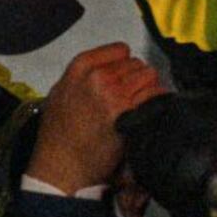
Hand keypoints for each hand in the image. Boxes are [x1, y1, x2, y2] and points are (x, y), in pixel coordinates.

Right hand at [29, 43, 166, 193]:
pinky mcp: (129, 113)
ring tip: (140, 103)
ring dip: (148, 88)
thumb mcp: (60, 93)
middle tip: (132, 95)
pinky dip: (158, 101)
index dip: (125, 63)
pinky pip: (156, 94)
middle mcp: (98, 76)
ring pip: (149, 76)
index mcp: (80, 67)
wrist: (60, 166)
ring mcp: (115, 94)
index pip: (119, 50)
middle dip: (137, 78)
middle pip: (137, 64)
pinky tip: (149, 111)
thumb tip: (106, 69)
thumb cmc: (58, 135)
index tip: (124, 75)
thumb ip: (83, 76)